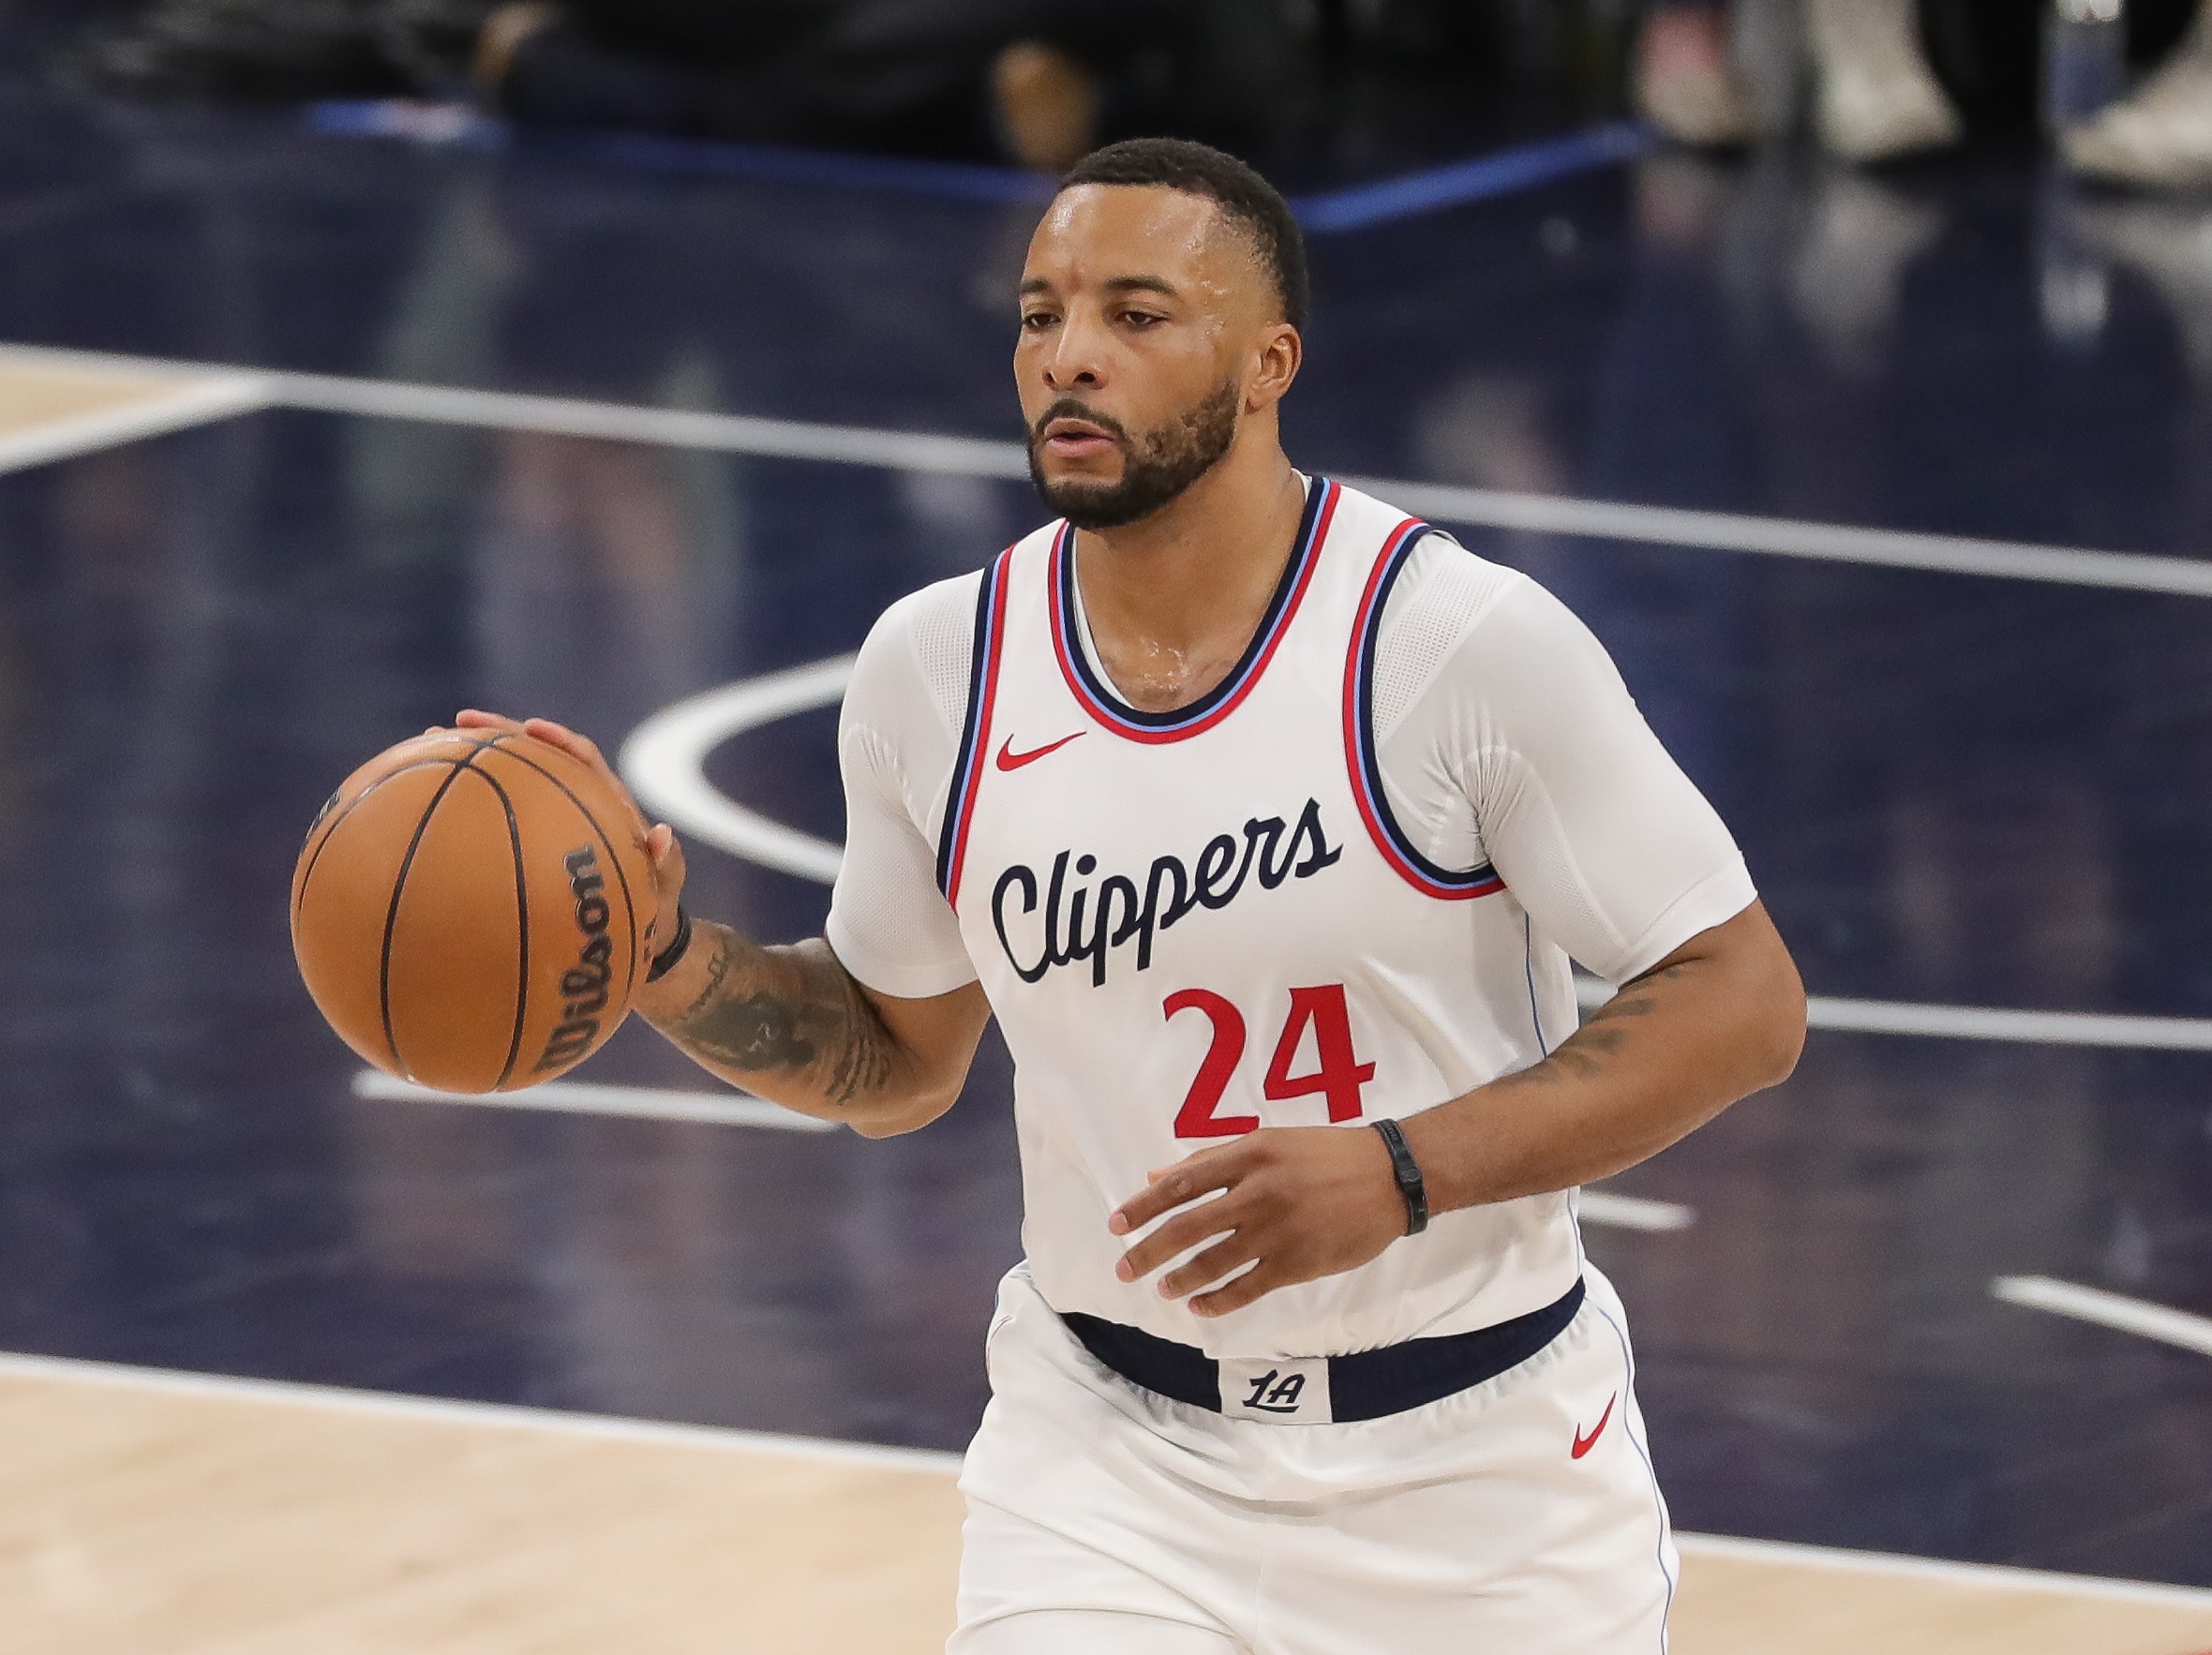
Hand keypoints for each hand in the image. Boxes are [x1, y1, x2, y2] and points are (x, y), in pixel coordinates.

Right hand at [452, 709, 688, 958]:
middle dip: (500, 733)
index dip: (561, 741)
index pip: (584, 759)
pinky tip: (422, 808)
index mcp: (607, 802)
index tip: (534, 729)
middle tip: (460, 720)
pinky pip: (495, 819)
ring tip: (429, 743)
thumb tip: (662, 834)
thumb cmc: (654, 906)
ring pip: (509, 781)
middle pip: (535, 756)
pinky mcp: (529, 843)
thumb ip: (667, 864)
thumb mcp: (664, 887)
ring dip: (473, 760)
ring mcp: (549, 821)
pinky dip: (465, 810)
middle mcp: (575, 802)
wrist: (639, 930)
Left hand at [1108, 1126, 1406, 1317]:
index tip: (1117, 1224)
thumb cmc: (1325, 1154)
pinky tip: (1200, 1306)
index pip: (1181, 1183)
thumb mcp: (1269, 1142)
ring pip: (1214, 1261)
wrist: (1390, 1176)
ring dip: (1181, 1279)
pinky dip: (1218, 1300)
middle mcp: (1258, 1192)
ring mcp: (1277, 1230)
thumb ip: (1213, 1159)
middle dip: (1149, 1250)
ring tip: (1163, 1290)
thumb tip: (1157, 1177)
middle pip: (1188, 1226)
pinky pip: (1247, 1287)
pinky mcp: (1298, 1261)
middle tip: (1125, 1269)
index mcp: (1248, 1155)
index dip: (1143, 1206)